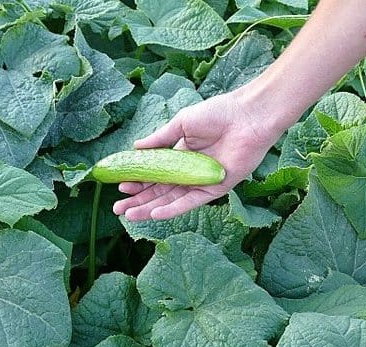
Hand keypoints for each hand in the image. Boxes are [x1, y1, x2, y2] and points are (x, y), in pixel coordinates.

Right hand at [113, 90, 285, 220]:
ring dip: (150, 208)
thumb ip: (159, 139)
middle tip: (117, 209)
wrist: (247, 116)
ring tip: (129, 215)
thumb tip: (135, 148)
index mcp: (181, 155)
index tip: (120, 186)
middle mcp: (190, 171)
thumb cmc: (218, 114)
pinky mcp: (215, 188)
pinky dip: (173, 209)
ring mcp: (201, 181)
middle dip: (138, 200)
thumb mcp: (181, 124)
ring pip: (171, 200)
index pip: (155, 174)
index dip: (137, 181)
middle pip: (160, 191)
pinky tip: (155, 213)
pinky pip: (191, 202)